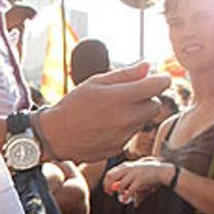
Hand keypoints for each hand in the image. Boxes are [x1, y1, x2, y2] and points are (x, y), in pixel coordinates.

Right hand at [37, 62, 170, 162]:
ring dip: (135, 114)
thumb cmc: (72, 105)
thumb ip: (125, 74)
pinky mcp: (118, 148)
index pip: (159, 85)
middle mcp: (127, 118)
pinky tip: (105, 126)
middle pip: (155, 105)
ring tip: (111, 112)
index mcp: (122, 98)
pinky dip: (123, 129)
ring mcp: (124, 136)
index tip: (155, 78)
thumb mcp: (96, 82)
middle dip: (146, 99)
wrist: (54, 136)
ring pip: (143, 121)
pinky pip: (130, 135)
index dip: (160, 79)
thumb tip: (148, 66)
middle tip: (128, 96)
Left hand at [104, 159, 174, 203]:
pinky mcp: (140, 180)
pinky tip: (125, 199)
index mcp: (125, 165)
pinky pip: (130, 190)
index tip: (106, 189)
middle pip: (111, 178)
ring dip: (118, 192)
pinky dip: (126, 196)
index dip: (105, 182)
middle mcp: (128, 168)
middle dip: (108, 187)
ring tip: (121, 195)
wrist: (161, 171)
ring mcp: (134, 174)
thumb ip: (123, 178)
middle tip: (109, 194)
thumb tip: (113, 188)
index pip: (109, 173)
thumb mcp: (133, 172)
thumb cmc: (146, 173)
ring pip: (120, 185)